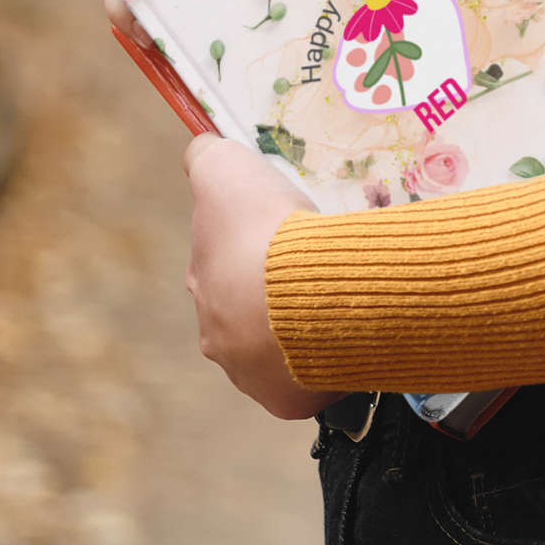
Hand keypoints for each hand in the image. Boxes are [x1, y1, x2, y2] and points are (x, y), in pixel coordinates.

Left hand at [184, 133, 339, 419]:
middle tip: (313, 261)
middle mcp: (220, 336)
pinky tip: (346, 329)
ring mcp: (254, 372)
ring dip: (299, 322)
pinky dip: (325, 355)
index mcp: (204, 285)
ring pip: (277, 344)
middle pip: (248, 307)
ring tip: (337, 293)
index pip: (222, 261)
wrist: (304, 293)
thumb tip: (199, 147)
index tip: (280, 226)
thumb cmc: (261, 229)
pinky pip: (308, 376)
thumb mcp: (224, 169)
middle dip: (275, 285)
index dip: (250, 239)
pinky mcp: (290, 397)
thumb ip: (206, 156)